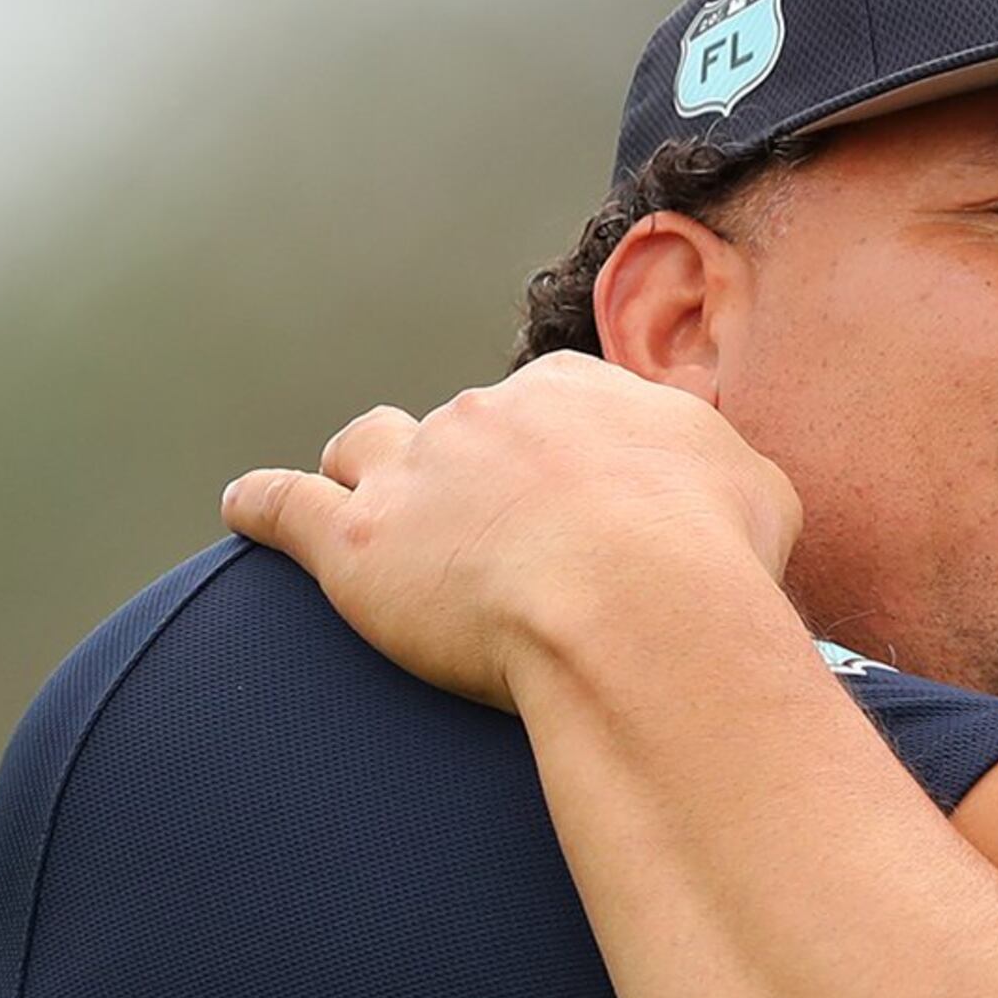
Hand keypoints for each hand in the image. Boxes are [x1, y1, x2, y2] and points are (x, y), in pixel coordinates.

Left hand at [220, 352, 803, 709]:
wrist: (641, 606)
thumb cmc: (712, 557)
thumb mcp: (754, 487)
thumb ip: (716, 471)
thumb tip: (722, 489)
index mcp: (579, 391)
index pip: (549, 405)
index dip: (554, 453)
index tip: (568, 497)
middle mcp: (488, 413)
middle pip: (460, 430)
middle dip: (471, 472)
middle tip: (496, 539)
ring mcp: (416, 472)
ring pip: (365, 447)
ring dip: (363, 469)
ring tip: (362, 502)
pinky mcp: (355, 543)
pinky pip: (284, 504)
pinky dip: (259, 503)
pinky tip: (243, 507)